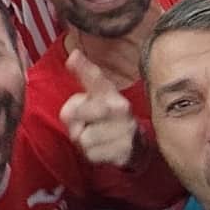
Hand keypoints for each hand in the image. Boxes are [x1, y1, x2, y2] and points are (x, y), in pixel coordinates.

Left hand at [59, 50, 136, 166]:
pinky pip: (91, 155)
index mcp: (114, 94)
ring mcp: (125, 133)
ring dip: (84, 140)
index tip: (74, 56)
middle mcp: (123, 111)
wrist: (136, 144)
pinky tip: (103, 148)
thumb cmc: (110, 115)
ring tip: (96, 136)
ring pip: (83, 138)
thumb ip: (85, 74)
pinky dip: (92, 154)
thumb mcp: (99, 93)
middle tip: (84, 123)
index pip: (96, 79)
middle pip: (77, 114)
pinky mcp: (123, 154)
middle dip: (74, 121)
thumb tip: (73, 55)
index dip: (83, 69)